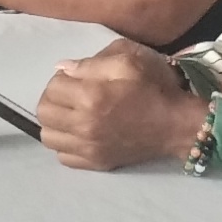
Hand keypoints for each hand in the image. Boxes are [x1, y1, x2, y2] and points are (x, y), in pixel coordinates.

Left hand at [36, 39, 210, 170]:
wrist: (177, 124)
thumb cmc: (154, 86)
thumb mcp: (128, 58)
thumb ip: (91, 62)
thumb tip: (62, 69)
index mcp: (90, 96)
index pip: (52, 87)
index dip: (62, 78)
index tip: (76, 78)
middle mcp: (83, 125)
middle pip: (44, 112)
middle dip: (54, 99)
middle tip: (71, 95)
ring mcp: (89, 147)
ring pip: (49, 137)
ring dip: (56, 123)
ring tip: (73, 115)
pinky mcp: (96, 163)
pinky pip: (63, 157)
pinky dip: (67, 144)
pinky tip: (81, 134)